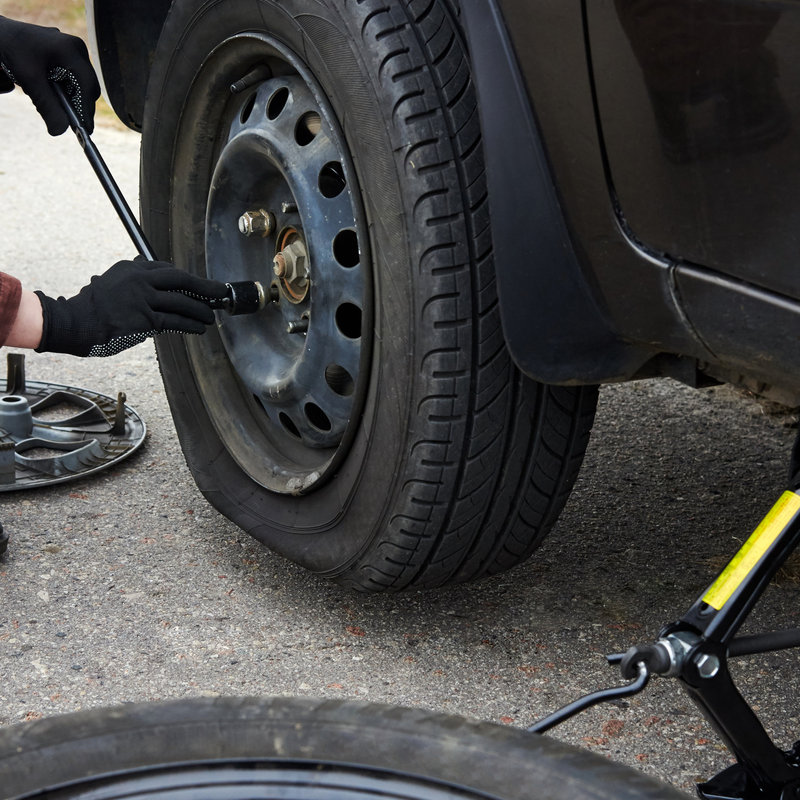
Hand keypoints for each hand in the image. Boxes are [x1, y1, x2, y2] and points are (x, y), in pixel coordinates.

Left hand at [0, 16, 100, 133]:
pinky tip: (49, 94)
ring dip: (69, 99)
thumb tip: (60, 130)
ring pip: (80, 85)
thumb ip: (47, 106)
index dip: (86, 109)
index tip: (84, 130)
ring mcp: (71, 52)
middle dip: (78, 105)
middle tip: (70, 124)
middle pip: (87, 86)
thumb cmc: (11, 48)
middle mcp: (75, 50)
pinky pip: (72, 80)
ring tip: (53, 106)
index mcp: (71, 50)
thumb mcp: (29, 80)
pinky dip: (64, 91)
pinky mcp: (65, 57)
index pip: (87, 86)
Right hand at [35, 260, 228, 356]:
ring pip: (181, 302)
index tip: (199, 285)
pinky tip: (199, 328)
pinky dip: (191, 325)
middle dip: (204, 286)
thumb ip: (132, 274)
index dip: (186, 279)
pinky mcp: (145, 319)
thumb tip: (146, 263)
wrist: (75, 323)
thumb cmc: (93, 306)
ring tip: (210, 316)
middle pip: (180, 279)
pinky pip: (175, 321)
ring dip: (200, 310)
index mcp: (132, 268)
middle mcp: (139, 279)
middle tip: (220, 291)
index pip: (166, 269)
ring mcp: (143, 299)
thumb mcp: (111, 280)